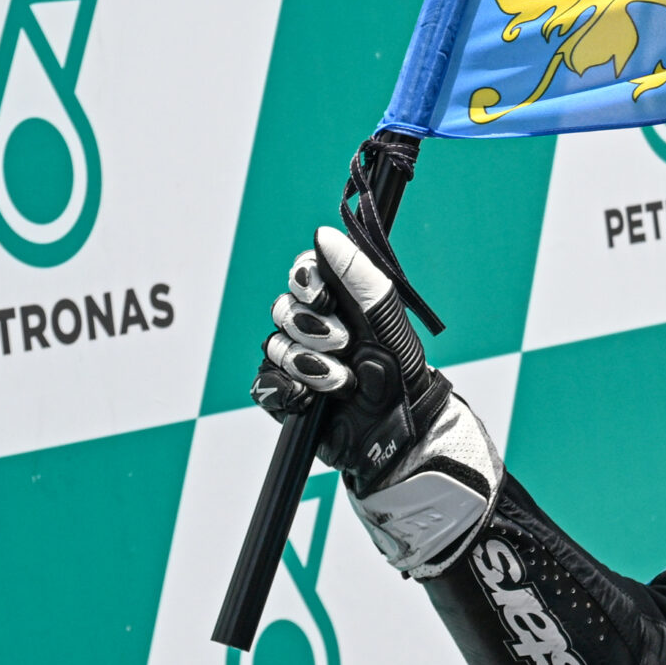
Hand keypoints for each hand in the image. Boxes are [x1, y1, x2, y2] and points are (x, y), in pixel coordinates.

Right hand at [253, 227, 500, 575]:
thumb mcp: (385, 318)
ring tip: (342, 381)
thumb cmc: (400, 373)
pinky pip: (264, 382)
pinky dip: (290, 390)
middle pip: (282, 308)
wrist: (397, 431)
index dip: (306, 281)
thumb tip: (324, 232)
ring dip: (309, 364)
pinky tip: (316, 398)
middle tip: (343, 343)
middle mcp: (313, 327)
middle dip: (311, 326)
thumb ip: (359, 273)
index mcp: (338, 301)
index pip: (302, 272)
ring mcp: (296, 361)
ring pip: (274, 346)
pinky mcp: (284, 394)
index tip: (324, 295)